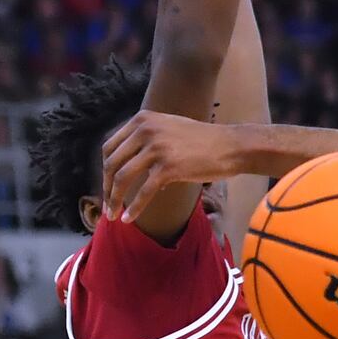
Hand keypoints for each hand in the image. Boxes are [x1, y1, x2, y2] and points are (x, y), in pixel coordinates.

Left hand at [102, 111, 238, 221]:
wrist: (232, 146)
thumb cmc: (205, 141)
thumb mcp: (170, 129)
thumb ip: (148, 139)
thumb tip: (133, 163)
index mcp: (142, 120)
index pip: (110, 146)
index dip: (105, 169)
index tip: (107, 185)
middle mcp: (145, 130)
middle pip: (112, 163)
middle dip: (106, 187)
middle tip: (107, 204)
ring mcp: (156, 148)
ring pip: (123, 178)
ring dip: (114, 199)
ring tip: (113, 214)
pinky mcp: (169, 167)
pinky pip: (144, 191)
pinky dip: (134, 207)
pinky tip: (128, 219)